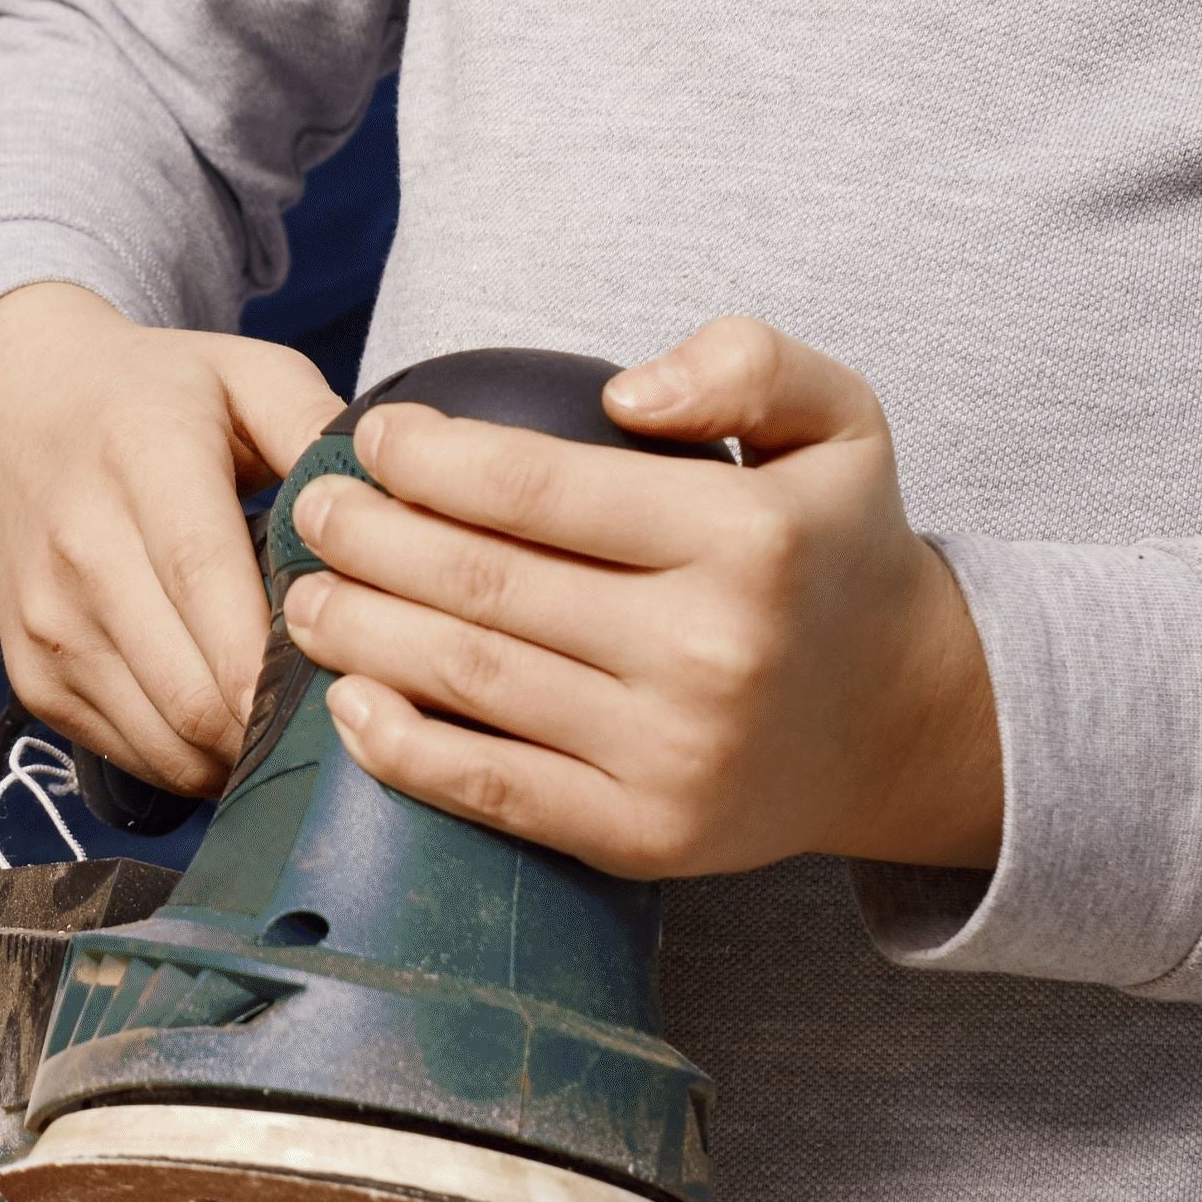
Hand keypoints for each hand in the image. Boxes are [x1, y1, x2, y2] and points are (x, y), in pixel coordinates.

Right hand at [0, 281, 344, 792]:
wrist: (11, 417)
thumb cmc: (156, 399)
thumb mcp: (246, 375)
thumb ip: (320, 427)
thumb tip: (396, 506)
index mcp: (141, 455)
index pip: (206, 579)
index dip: (275, 658)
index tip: (349, 689)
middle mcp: (80, 546)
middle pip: (192, 687)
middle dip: (282, 723)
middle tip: (351, 717)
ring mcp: (49, 623)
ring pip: (167, 741)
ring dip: (245, 755)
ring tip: (301, 725)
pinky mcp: (34, 680)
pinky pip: (134, 757)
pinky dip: (198, 760)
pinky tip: (238, 722)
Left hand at [281, 318, 1004, 877]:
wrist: (897, 720)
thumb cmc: (831, 551)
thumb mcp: (839, 423)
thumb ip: (747, 363)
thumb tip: (625, 394)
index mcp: (748, 537)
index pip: (538, 484)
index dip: (429, 456)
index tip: (373, 436)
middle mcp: (712, 651)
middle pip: (484, 581)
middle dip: (369, 538)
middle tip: (311, 509)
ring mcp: (674, 756)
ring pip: (471, 682)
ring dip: (360, 633)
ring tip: (303, 594)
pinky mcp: (645, 837)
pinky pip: (493, 791)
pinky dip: (402, 751)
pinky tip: (347, 702)